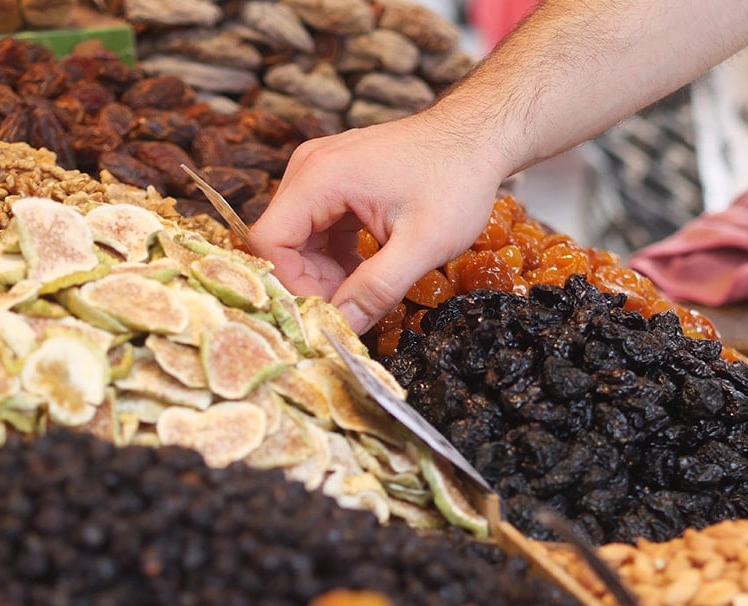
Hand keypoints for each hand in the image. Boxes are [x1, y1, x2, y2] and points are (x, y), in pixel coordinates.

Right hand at [248, 113, 507, 333]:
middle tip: (353, 311)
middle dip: (311, 284)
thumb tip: (342, 327)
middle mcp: (309, 169)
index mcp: (320, 177)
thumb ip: (378, 287)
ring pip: (298, 239)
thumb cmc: (457, 181)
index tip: (328, 315)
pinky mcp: (335, 181)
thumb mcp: (423, 244)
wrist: (478, 137)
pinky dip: (335, 257)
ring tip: (367, 292)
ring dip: (325, 274)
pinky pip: (317, 228)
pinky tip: (367, 272)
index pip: (269, 243)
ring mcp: (320, 172)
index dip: (291, 286)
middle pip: (281, 243)